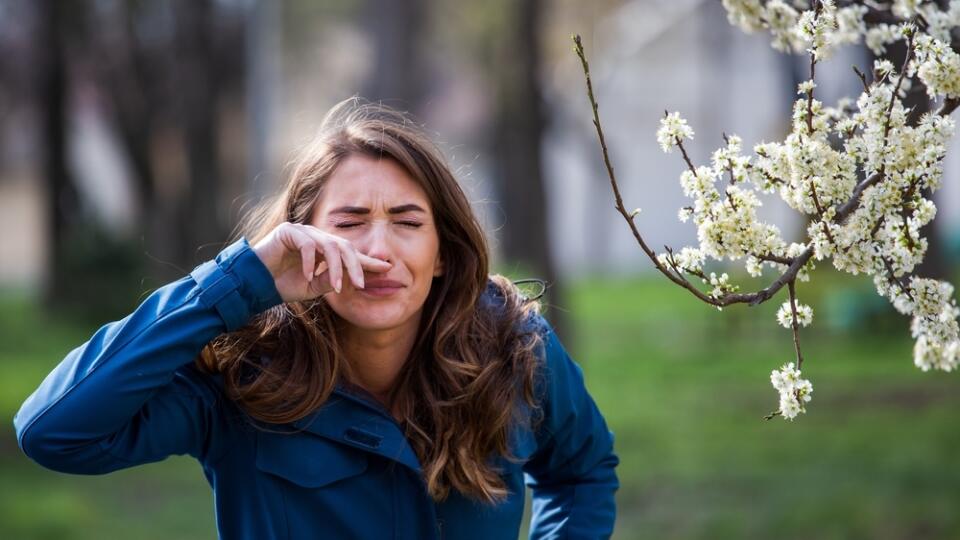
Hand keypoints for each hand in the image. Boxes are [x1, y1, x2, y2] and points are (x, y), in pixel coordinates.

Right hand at [251, 222, 392, 302]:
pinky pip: (308, 245)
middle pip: (345, 247)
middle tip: (362, 285)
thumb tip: (354, 279)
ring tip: (336, 287)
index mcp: (325, 250)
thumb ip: (333, 281)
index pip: (351, 254)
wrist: (255, 284)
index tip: (387, 269)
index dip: (368, 261)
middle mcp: (317, 238)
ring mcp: (304, 232)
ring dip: (335, 268)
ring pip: (329, 246)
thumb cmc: (283, 285)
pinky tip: (308, 276)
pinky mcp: (289, 231)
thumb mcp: (314, 287)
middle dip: (356, 266)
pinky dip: (311, 262)